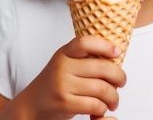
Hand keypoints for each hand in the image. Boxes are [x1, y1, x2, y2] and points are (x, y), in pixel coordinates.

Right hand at [9, 36, 126, 119]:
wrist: (31, 105)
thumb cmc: (54, 84)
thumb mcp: (64, 64)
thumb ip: (83, 59)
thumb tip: (115, 59)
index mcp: (64, 53)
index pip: (85, 42)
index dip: (105, 45)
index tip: (117, 52)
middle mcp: (62, 67)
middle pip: (102, 67)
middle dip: (119, 77)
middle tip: (121, 83)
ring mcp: (63, 85)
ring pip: (102, 89)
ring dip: (113, 97)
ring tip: (112, 101)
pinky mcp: (64, 103)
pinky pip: (95, 105)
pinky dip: (102, 109)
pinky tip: (99, 110)